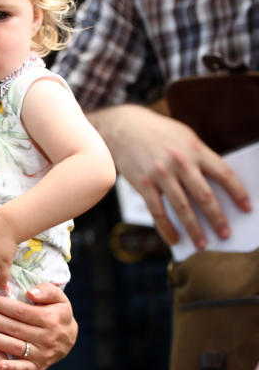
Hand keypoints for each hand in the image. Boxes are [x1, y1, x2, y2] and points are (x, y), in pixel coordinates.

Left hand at [0, 282, 76, 369]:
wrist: (70, 337)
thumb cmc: (58, 312)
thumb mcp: (59, 297)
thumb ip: (47, 290)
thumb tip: (31, 293)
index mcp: (49, 319)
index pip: (18, 311)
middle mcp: (46, 337)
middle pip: (12, 327)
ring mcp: (42, 353)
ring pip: (14, 346)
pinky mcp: (39, 365)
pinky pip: (25, 368)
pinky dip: (12, 368)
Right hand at [91, 105, 251, 246]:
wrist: (122, 125)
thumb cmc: (158, 133)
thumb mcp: (184, 137)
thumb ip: (199, 159)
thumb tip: (217, 189)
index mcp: (194, 149)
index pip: (223, 173)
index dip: (238, 192)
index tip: (247, 208)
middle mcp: (179, 162)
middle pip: (204, 195)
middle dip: (217, 218)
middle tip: (226, 235)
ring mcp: (160, 173)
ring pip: (182, 207)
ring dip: (194, 228)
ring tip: (203, 243)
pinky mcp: (143, 183)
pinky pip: (157, 211)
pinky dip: (167, 228)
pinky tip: (174, 239)